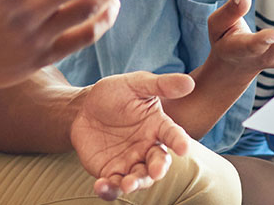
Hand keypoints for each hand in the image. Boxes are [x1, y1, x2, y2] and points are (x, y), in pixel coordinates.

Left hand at [70, 72, 195, 200]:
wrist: (84, 107)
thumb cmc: (115, 93)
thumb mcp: (136, 84)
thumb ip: (161, 85)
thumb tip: (189, 83)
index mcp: (157, 126)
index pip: (173, 135)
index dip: (180, 142)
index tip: (184, 148)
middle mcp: (147, 148)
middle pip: (158, 163)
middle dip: (158, 169)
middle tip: (156, 172)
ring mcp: (129, 162)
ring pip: (138, 178)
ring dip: (135, 184)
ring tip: (128, 184)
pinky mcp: (110, 172)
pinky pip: (112, 185)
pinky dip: (109, 190)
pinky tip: (101, 186)